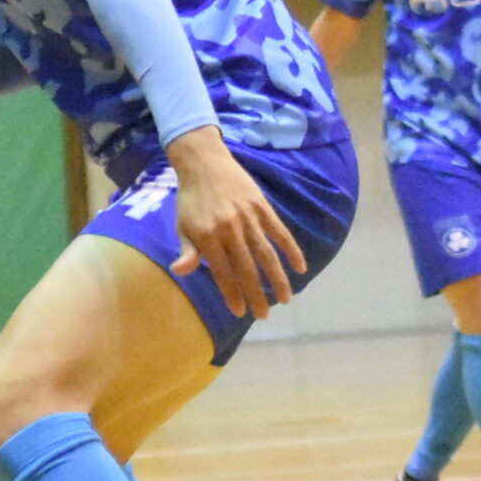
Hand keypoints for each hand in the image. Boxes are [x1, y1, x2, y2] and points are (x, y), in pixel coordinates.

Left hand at [167, 129, 304, 317]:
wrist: (204, 164)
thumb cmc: (190, 200)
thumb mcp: (182, 226)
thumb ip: (187, 251)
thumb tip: (180, 272)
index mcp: (207, 237)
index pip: (222, 272)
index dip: (231, 293)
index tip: (239, 312)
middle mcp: (230, 230)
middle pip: (247, 268)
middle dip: (256, 294)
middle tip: (264, 315)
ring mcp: (248, 218)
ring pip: (267, 254)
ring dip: (277, 278)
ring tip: (285, 299)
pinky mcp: (262, 208)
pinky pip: (280, 232)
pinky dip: (291, 250)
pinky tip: (300, 267)